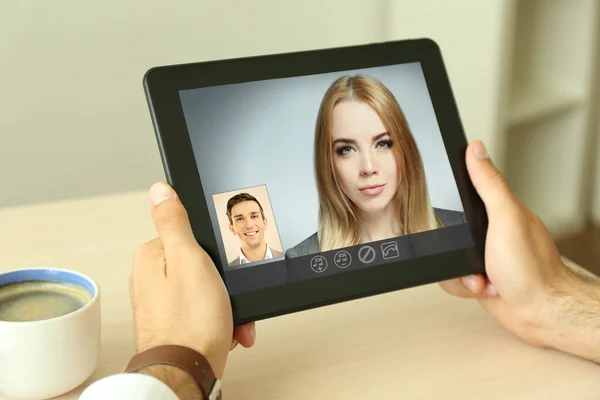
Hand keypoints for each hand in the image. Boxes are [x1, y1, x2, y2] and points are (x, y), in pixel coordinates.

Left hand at [129, 182, 255, 377]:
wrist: (186, 374)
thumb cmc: (190, 323)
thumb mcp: (189, 260)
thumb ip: (175, 223)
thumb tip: (160, 190)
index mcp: (152, 256)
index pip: (191, 237)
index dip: (215, 253)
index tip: (223, 269)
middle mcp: (152, 278)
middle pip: (201, 265)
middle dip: (223, 284)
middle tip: (228, 297)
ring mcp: (162, 302)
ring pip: (207, 290)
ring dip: (226, 305)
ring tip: (230, 319)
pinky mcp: (173, 322)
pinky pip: (204, 311)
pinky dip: (220, 320)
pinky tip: (227, 331)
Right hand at [440, 140, 599, 361]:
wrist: (539, 314)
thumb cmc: (532, 269)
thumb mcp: (506, 218)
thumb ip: (489, 184)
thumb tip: (476, 149)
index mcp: (499, 211)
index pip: (465, 192)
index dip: (450, 197)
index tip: (445, 204)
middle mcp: (491, 232)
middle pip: (448, 228)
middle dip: (452, 245)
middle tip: (472, 251)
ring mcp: (484, 255)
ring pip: (447, 255)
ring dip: (460, 272)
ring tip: (483, 275)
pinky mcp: (479, 277)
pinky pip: (452, 277)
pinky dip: (463, 286)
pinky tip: (484, 287)